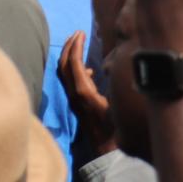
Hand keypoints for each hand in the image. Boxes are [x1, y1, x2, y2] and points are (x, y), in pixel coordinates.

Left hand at [58, 30, 116, 159]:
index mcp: (83, 92)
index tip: (81, 32)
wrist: (107, 151)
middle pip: (63, 64)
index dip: (76, 45)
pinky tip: (88, 70)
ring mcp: (73, 100)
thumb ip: (115, 87)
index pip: (73, 63)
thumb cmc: (118, 130)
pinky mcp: (76, 104)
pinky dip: (75, 70)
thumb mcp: (119, 105)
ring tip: (79, 45)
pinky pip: (69, 82)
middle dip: (68, 46)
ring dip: (69, 56)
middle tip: (76, 33)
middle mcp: (74, 94)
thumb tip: (114, 66)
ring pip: (64, 73)